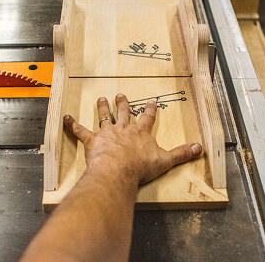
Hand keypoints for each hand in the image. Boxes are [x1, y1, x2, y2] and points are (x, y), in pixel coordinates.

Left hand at [63, 93, 202, 184]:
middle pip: (124, 113)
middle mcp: (123, 129)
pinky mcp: (92, 141)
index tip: (151, 101)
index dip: (150, 110)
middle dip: (123, 103)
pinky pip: (80, 131)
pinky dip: (72, 124)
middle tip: (121, 94)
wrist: (118, 171)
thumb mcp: (165, 160)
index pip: (147, 118)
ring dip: (103, 108)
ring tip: (101, 99)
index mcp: (140, 133)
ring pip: (105, 117)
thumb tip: (199, 148)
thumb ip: (181, 153)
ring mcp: (107, 134)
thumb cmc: (140, 167)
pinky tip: (65, 117)